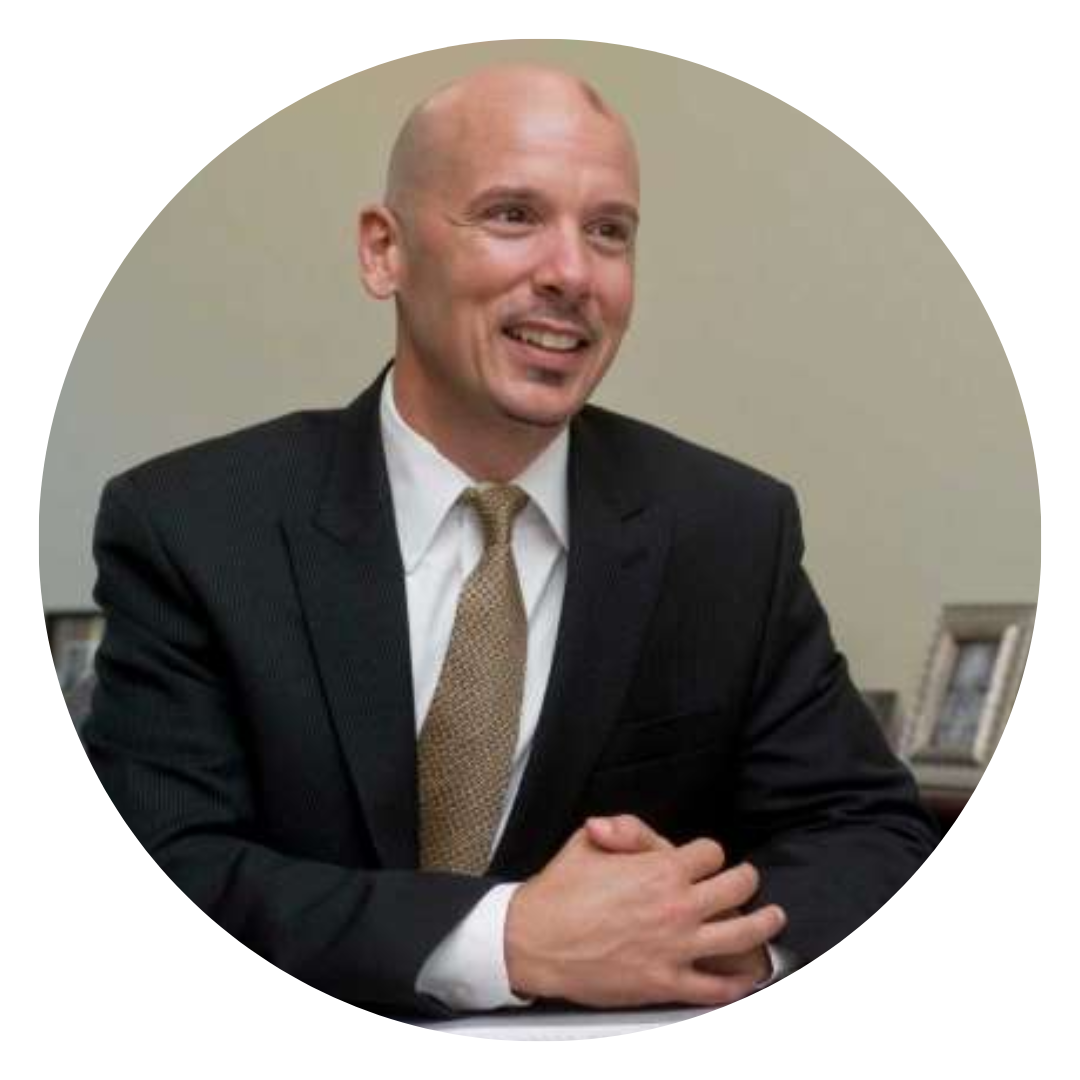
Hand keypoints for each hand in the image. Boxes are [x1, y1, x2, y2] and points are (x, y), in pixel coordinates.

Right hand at [505, 814, 786, 1008]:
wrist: (534, 942)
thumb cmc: (558, 892)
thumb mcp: (586, 843)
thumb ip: (620, 829)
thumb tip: (625, 822)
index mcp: (659, 869)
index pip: (710, 853)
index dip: (710, 853)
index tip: (707, 859)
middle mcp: (677, 906)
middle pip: (736, 886)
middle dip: (745, 880)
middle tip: (747, 880)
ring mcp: (676, 947)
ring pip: (740, 934)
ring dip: (762, 923)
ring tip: (772, 918)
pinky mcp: (667, 983)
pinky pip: (715, 986)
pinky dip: (736, 982)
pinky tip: (746, 976)